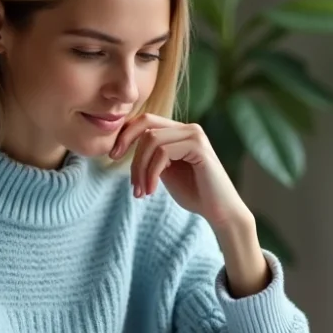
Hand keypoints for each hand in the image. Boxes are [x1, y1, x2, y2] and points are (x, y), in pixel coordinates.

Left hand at [110, 114, 246, 229]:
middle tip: (130, 182)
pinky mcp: (198, 146)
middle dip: (130, 153)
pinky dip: (152, 173)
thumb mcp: (164, 171)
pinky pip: (163, 152)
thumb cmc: (193, 193)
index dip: (125, 135)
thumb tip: (124, 145)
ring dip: (140, 169)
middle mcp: (188, 128)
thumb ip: (150, 156)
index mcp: (179, 132)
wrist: (219, 211)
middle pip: (146, 127)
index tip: (112, 155)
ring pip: (151, 140)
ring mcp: (194, 134)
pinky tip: (151, 190)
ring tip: (141, 191)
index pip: (145, 121)